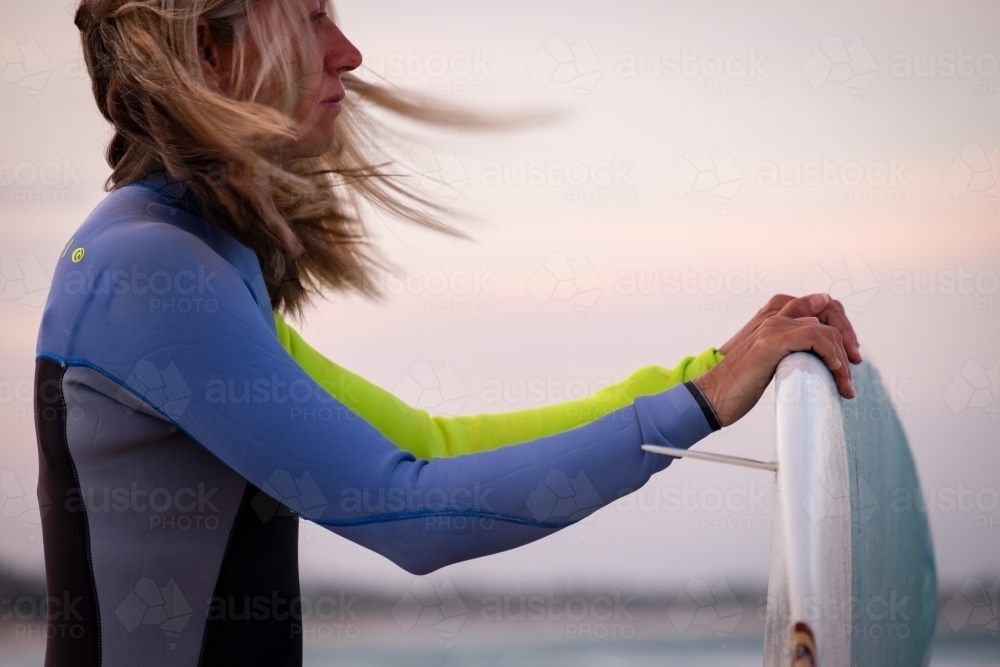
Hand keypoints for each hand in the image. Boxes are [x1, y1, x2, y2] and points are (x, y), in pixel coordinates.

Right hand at [696, 314, 855, 427]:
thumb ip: (790, 348)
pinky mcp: (771, 342)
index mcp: (773, 316)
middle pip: (829, 311)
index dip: (842, 328)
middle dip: (848, 340)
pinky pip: (814, 337)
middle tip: (851, 370)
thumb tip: (819, 355)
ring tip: (844, 383)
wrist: (712, 396)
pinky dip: (830, 354)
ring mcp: (772, 327)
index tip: (849, 358)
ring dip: (841, 358)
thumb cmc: (739, 384)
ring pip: (825, 329)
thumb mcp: (770, 361)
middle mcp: (773, 316)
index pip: (821, 306)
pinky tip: (833, 372)